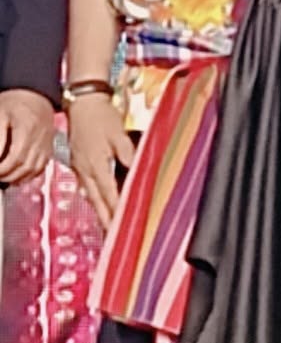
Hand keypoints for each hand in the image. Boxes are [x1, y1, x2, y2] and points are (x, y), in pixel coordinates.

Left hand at [0, 90, 56, 185]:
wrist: (35, 96)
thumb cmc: (14, 103)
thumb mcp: (0, 115)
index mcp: (28, 129)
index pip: (14, 158)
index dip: (0, 169)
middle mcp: (40, 139)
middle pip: (24, 167)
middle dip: (5, 175)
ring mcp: (47, 144)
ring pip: (33, 170)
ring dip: (16, 178)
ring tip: (2, 175)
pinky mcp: (49, 148)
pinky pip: (40, 168)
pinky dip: (27, 176)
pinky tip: (16, 175)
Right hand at [66, 93, 134, 226]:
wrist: (82, 104)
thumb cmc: (102, 117)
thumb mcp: (119, 134)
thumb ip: (129, 154)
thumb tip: (139, 171)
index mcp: (96, 165)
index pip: (109, 194)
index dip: (117, 210)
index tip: (125, 225)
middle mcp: (85, 171)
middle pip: (97, 201)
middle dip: (105, 220)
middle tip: (115, 238)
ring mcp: (80, 169)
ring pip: (90, 196)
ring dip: (100, 212)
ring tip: (109, 227)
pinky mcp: (79, 165)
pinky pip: (87, 188)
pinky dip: (95, 199)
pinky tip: (101, 205)